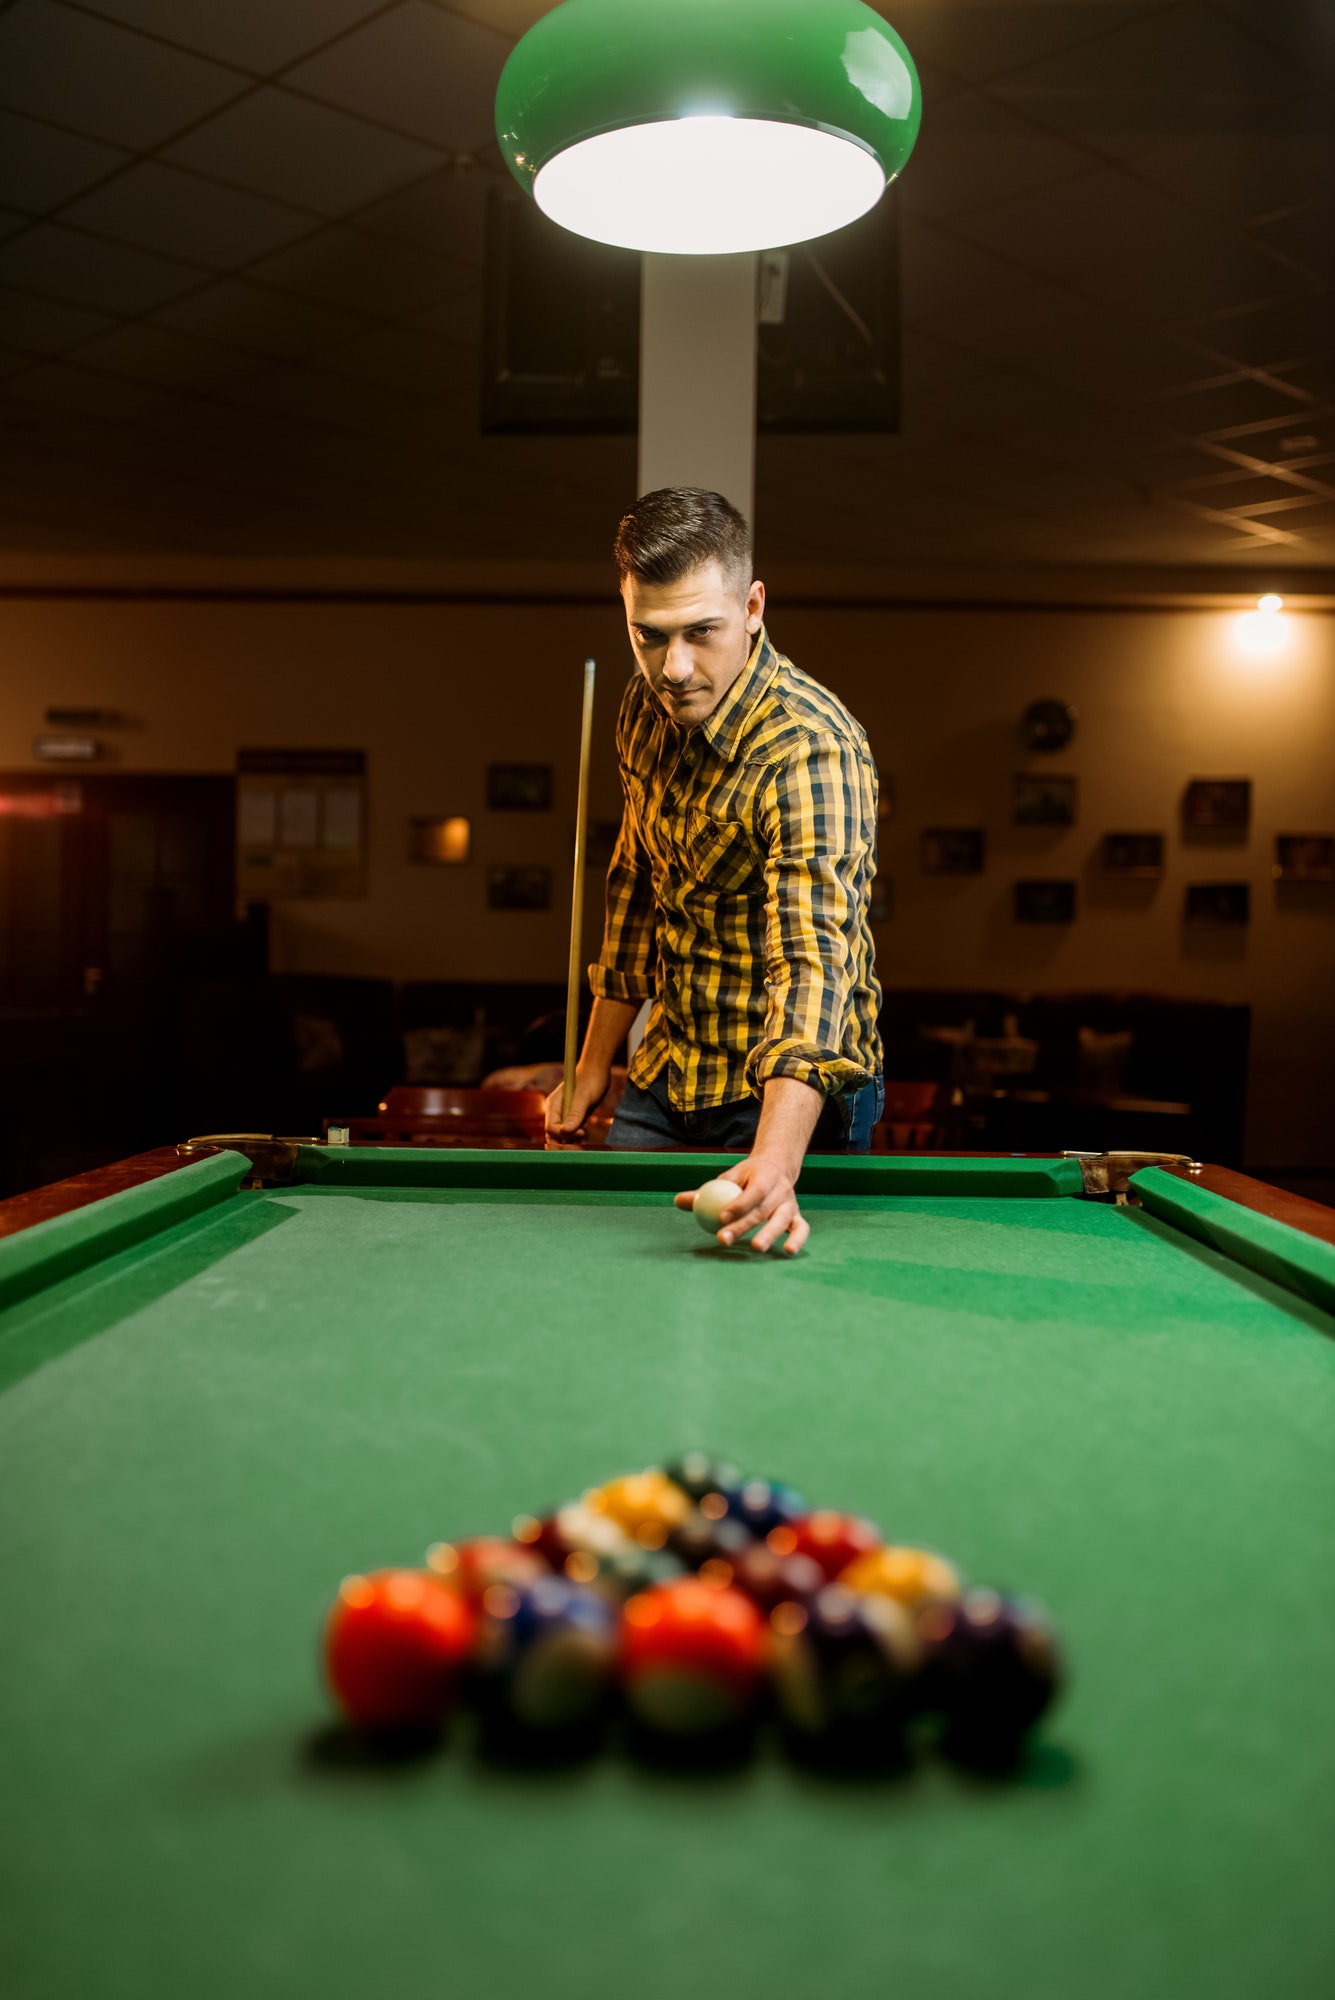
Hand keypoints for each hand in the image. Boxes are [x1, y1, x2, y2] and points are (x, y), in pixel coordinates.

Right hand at [544, 1065, 608, 1144]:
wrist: (598, 1070)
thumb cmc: (591, 1080)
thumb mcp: (584, 1097)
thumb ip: (575, 1114)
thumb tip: (565, 1131)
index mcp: (553, 1105)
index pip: (551, 1128)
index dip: (563, 1135)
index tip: (582, 1132)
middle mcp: (556, 1111)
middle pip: (553, 1134)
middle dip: (564, 1141)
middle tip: (581, 1142)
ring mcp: (564, 1114)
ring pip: (561, 1134)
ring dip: (570, 1141)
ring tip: (583, 1140)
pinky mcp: (573, 1116)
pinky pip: (570, 1131)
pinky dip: (575, 1137)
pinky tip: (584, 1137)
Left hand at [674, 1150, 808, 1255]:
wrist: (778, 1167)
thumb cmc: (747, 1176)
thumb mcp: (729, 1178)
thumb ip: (706, 1191)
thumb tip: (678, 1201)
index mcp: (764, 1176)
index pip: (752, 1192)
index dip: (737, 1205)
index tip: (721, 1217)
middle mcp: (780, 1190)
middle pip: (762, 1210)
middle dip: (743, 1226)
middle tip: (724, 1239)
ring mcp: (790, 1204)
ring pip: (782, 1221)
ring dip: (769, 1234)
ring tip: (756, 1247)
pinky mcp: (796, 1217)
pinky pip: (801, 1229)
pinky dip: (798, 1240)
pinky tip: (787, 1252)